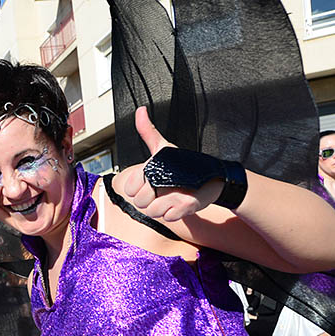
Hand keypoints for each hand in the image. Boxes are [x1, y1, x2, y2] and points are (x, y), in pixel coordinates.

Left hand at [115, 106, 222, 221]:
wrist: (214, 179)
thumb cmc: (184, 165)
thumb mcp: (163, 146)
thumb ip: (148, 132)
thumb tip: (140, 110)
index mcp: (153, 166)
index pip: (129, 188)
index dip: (138, 188)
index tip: (152, 182)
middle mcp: (163, 179)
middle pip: (140, 202)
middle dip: (150, 200)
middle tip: (164, 191)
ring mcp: (176, 193)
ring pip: (152, 212)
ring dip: (162, 208)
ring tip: (173, 196)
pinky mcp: (188, 206)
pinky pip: (168, 217)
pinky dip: (174, 214)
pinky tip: (180, 203)